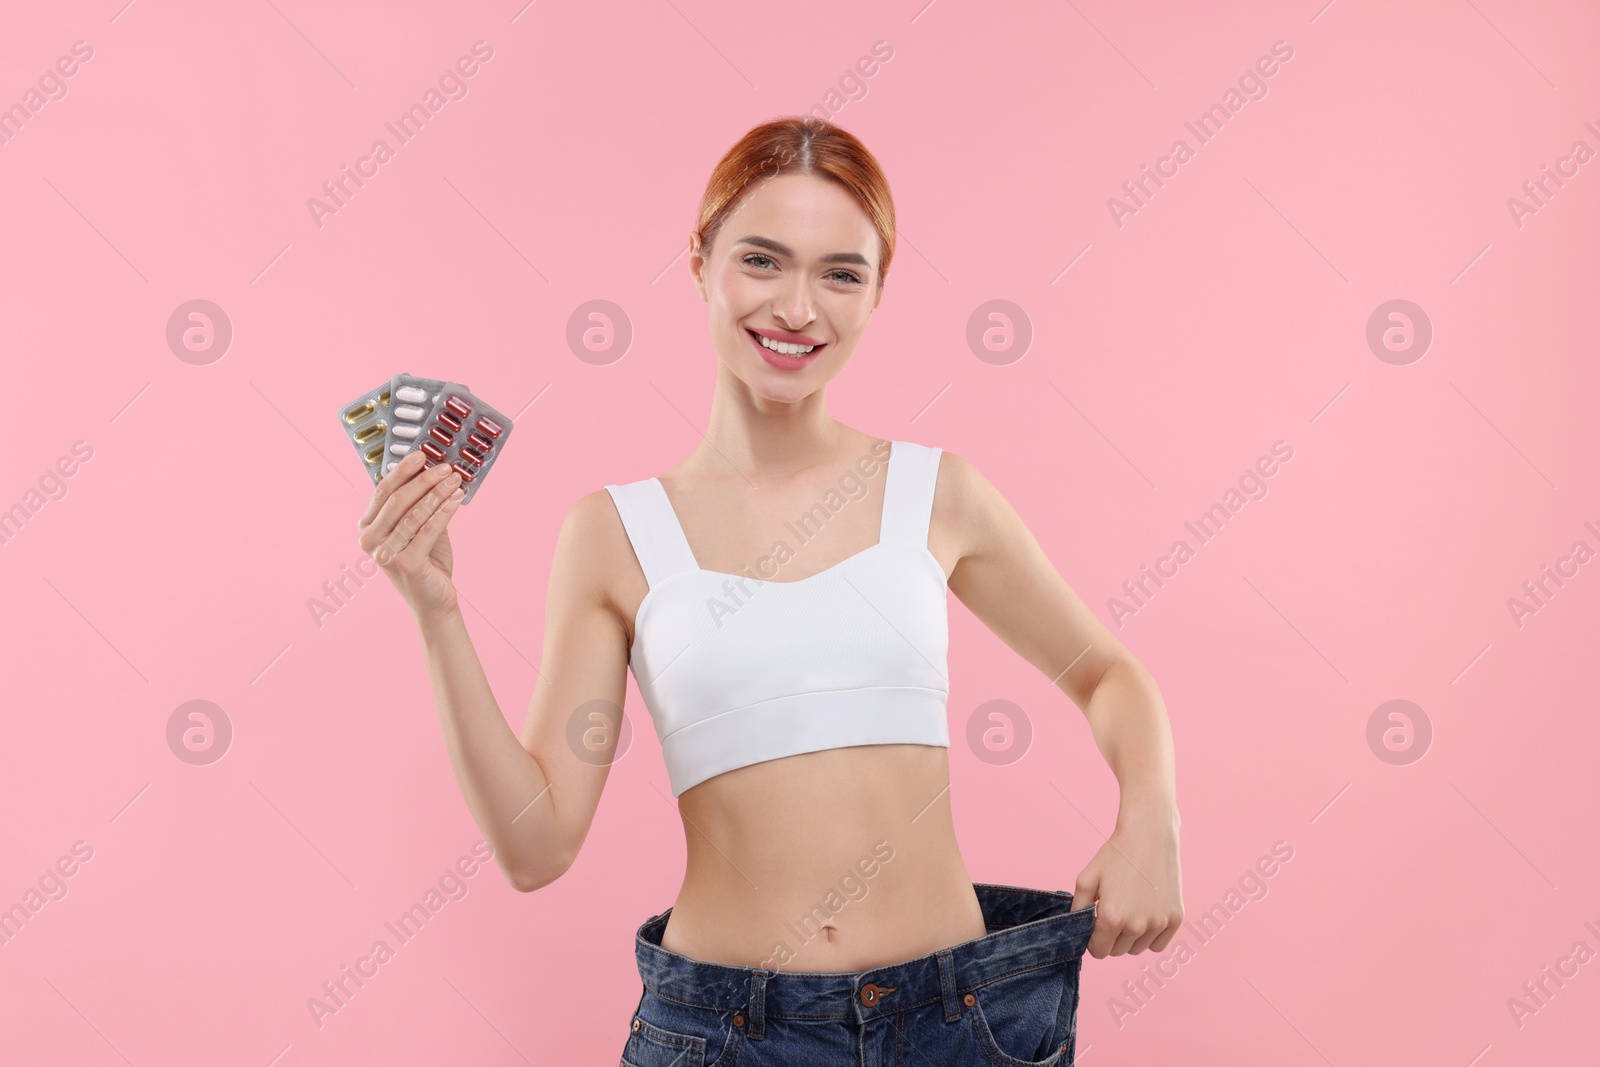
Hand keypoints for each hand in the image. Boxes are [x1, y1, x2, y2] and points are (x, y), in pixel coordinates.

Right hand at [357, 451, 465, 619]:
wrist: (433, 600)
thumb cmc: (425, 560)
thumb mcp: (417, 527)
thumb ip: (418, 503)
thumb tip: (432, 469)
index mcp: (367, 527)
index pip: (382, 492)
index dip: (402, 471)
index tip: (421, 455)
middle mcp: (369, 540)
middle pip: (397, 500)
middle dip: (424, 480)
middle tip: (445, 467)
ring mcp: (385, 553)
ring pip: (414, 513)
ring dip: (437, 492)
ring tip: (455, 479)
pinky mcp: (405, 563)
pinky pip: (428, 529)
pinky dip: (444, 511)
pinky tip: (457, 498)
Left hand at [1071, 810, 1182, 957]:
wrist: (1149, 835)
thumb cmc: (1115, 855)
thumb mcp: (1086, 879)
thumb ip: (1077, 909)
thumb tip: (1077, 931)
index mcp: (1112, 917)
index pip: (1098, 951)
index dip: (1093, 940)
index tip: (1096, 925)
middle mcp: (1137, 925)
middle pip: (1117, 951)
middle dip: (1111, 937)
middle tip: (1113, 912)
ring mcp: (1159, 923)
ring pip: (1137, 949)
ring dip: (1130, 938)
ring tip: (1130, 910)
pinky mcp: (1176, 919)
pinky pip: (1158, 945)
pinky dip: (1150, 936)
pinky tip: (1146, 915)